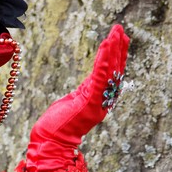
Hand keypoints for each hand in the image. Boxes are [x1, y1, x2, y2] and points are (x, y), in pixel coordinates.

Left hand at [26, 25, 129, 171]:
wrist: (50, 141)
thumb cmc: (57, 124)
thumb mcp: (74, 101)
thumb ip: (86, 91)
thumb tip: (93, 81)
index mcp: (100, 99)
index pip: (112, 74)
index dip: (117, 56)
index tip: (121, 38)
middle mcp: (103, 100)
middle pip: (115, 70)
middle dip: (118, 48)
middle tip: (120, 29)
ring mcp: (99, 102)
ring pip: (110, 72)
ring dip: (113, 50)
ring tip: (116, 33)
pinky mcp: (91, 103)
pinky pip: (99, 78)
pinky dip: (104, 61)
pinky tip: (106, 46)